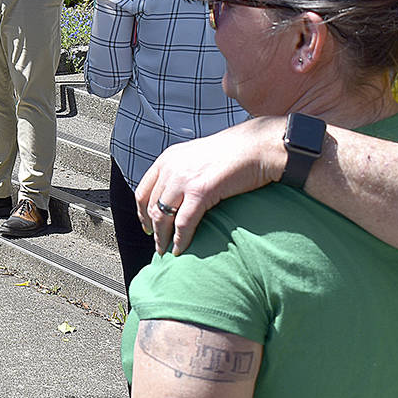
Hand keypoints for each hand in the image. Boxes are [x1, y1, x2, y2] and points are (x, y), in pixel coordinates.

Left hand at [135, 116, 288, 255]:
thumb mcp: (196, 157)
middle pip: (151, 206)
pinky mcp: (200, 191)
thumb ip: (182, 172)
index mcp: (167, 159)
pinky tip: (180, 249)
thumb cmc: (233, 153)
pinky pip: (184, 223)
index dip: (141, 213)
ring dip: (162, 238)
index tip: (147, 226)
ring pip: (163, 217)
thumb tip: (177, 195)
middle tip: (158, 245)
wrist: (256, 146)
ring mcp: (183, 180)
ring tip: (166, 251)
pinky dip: (180, 240)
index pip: (142, 191)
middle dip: (153, 229)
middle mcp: (170, 168)